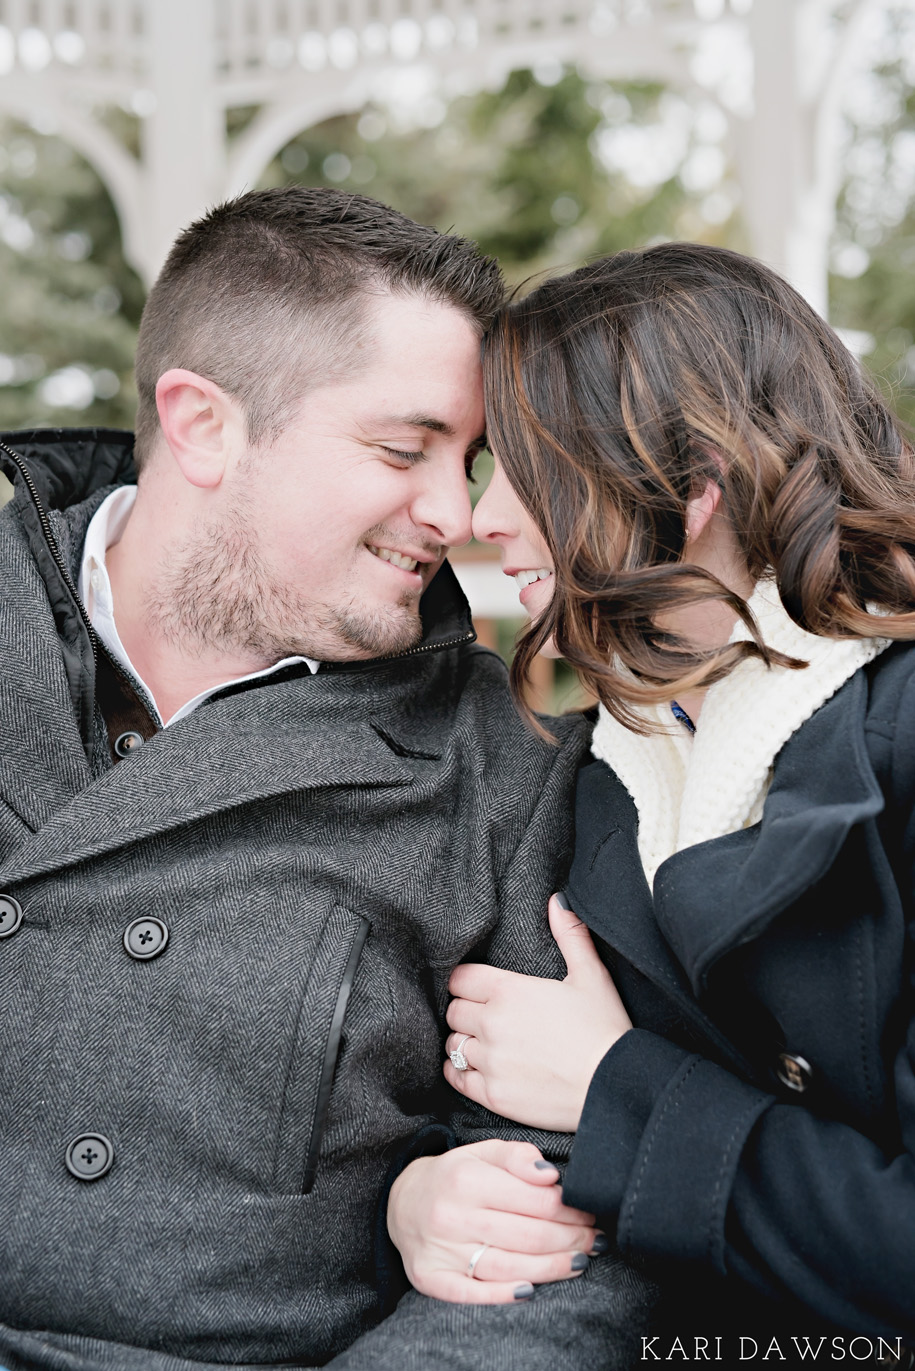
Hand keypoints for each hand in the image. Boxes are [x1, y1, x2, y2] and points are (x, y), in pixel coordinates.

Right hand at [387, 1139, 602, 1303]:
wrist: (401, 1201)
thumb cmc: (453, 1176)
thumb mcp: (482, 1153)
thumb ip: (516, 1156)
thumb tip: (550, 1175)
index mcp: (466, 1179)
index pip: (534, 1200)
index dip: (570, 1210)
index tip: (588, 1212)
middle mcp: (451, 1215)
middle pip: (528, 1235)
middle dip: (570, 1239)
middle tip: (593, 1240)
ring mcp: (440, 1250)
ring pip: (508, 1266)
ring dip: (552, 1267)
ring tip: (580, 1261)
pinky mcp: (429, 1277)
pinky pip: (471, 1293)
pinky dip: (503, 1294)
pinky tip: (531, 1291)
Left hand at [444, 894, 631, 1130]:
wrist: (615, 1086)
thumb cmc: (605, 1029)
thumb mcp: (591, 975)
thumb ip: (570, 935)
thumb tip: (557, 901)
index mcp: (508, 990)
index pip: (459, 979)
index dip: (467, 983)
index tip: (478, 990)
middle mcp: (492, 1024)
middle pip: (453, 1012)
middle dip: (466, 1012)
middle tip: (486, 1018)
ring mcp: (490, 1061)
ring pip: (452, 1045)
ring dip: (464, 1042)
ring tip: (484, 1044)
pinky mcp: (492, 1095)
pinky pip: (455, 1078)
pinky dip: (460, 1072)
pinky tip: (477, 1069)